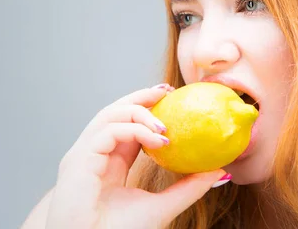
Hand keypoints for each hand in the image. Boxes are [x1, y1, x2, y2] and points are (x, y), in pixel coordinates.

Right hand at [45, 84, 227, 228]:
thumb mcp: (163, 206)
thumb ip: (187, 187)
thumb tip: (219, 170)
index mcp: (107, 162)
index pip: (125, 125)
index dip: (147, 109)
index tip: (172, 98)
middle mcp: (93, 154)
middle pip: (114, 111)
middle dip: (141, 97)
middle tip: (168, 91)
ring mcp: (83, 155)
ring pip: (109, 114)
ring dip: (140, 110)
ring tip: (166, 120)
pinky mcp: (78, 160)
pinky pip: (109, 131)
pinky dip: (135, 129)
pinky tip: (159, 138)